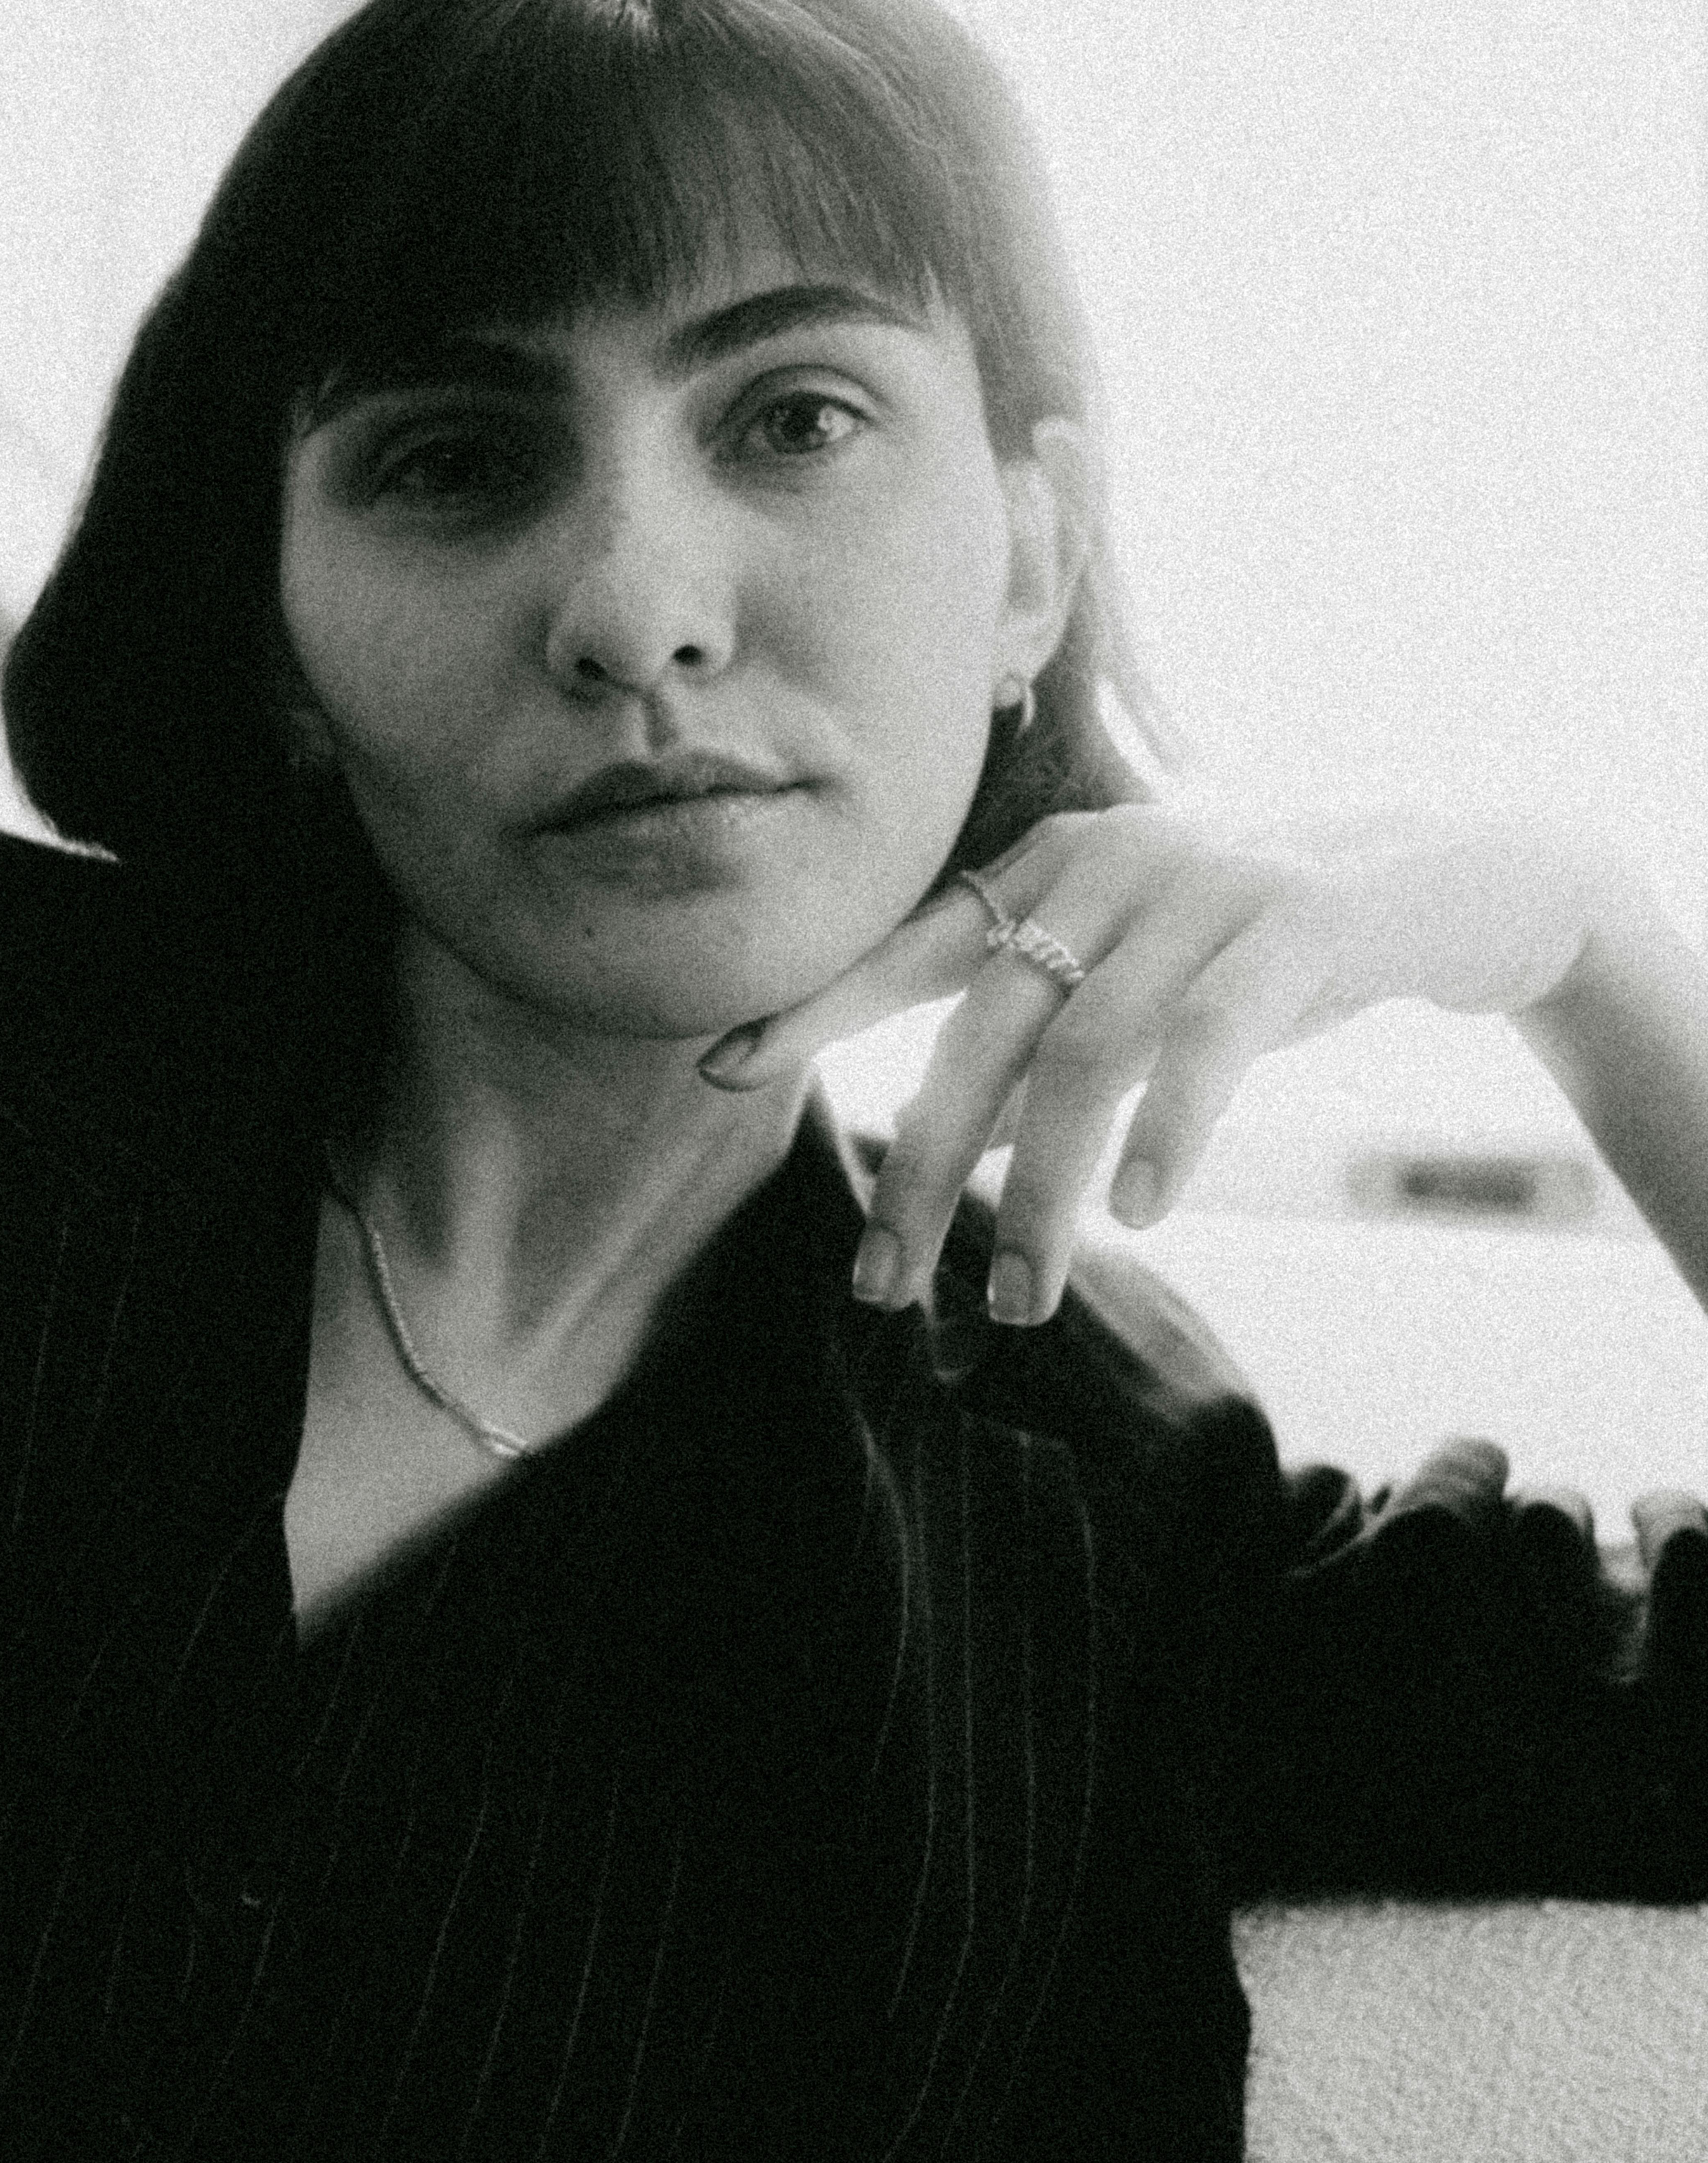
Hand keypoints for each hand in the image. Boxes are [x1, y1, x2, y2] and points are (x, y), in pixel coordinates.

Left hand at [699, 800, 1622, 1324]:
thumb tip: (941, 1148)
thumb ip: (1036, 1039)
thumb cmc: (1256, 942)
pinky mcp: (1295, 924)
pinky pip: (1208, 1042)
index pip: (909, 945)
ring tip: (1019, 1301)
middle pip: (981, 1028)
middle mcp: (1108, 861)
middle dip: (922, 1164)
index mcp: (1050, 863)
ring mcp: (1203, 886)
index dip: (817, 1007)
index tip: (720, 1069)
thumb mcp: (1133, 971)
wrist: (1441, 871)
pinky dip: (1166, 1132)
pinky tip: (1141, 1214)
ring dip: (1041, 1192)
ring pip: (1086, 1057)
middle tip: (882, 1282)